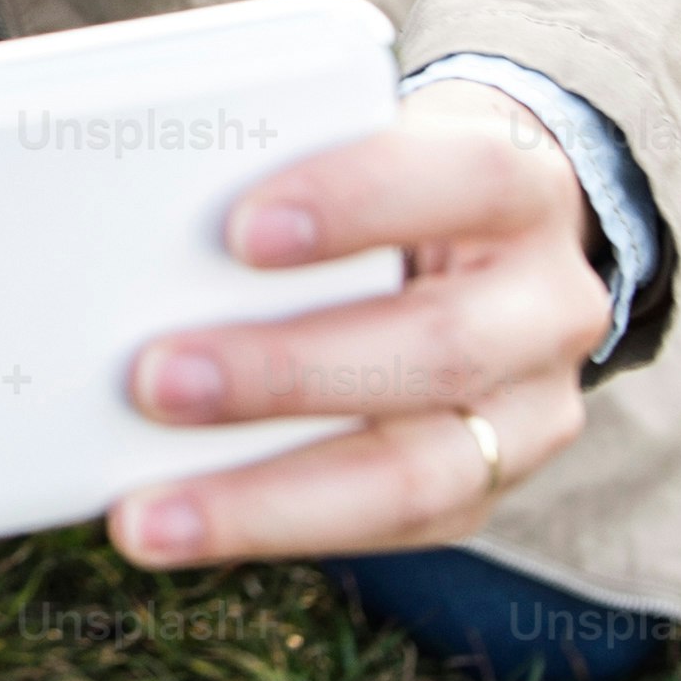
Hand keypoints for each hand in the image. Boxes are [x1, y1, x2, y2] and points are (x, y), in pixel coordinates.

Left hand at [106, 77, 605, 567]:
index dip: (358, 201)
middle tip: (154, 377)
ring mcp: (533, 411)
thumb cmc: (387, 185)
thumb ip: (283, 177)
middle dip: (287, 373)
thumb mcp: (364, 148)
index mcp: (523, 186)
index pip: (468, 177)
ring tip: (149, 513)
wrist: (487, 243)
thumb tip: (131, 218)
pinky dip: (273, 530)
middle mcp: (549, 305)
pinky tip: (180, 526)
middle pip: (440, 349)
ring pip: (418, 476)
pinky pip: (389, 533)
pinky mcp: (489, 486)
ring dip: (267, 495)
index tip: (238, 229)